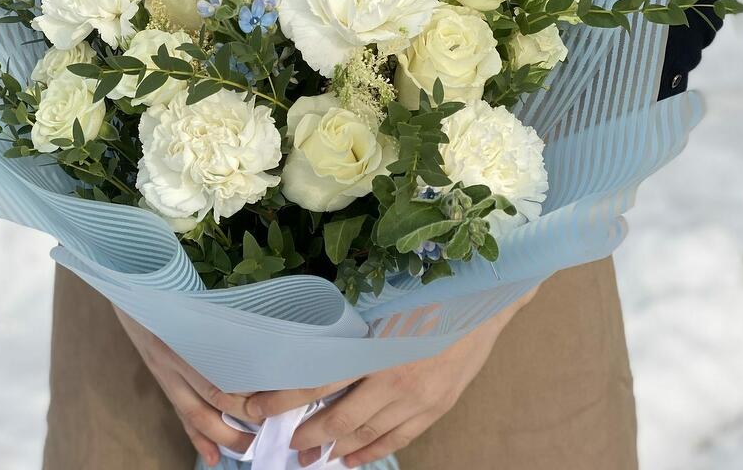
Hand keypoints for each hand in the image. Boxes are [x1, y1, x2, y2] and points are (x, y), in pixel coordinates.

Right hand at [114, 307, 257, 466]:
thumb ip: (219, 323)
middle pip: (208, 402)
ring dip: (219, 435)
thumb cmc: (170, 293)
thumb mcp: (195, 303)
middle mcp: (173, 362)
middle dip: (236, 422)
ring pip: (194, 413)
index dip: (242, 396)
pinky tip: (212, 455)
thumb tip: (255, 341)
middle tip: (266, 431)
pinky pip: (180, 413)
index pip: (216, 380)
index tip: (270, 401)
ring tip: (245, 448)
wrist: (132, 294)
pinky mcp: (163, 380)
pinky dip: (196, 437)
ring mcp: (165, 374)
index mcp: (184, 340)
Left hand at [247, 287, 538, 467]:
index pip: (319, 379)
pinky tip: (353, 459)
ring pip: (367, 433)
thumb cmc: (430, 288)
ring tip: (310, 455)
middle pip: (339, 417)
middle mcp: (394, 377)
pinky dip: (372, 450)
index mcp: (376, 345)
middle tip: (282, 442)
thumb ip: (353, 325)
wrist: (484, 298)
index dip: (286, 397)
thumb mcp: (386, 300)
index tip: (258, 405)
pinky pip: (398, 438)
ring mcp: (418, 397)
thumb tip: (312, 337)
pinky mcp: (437, 406)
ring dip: (335, 448)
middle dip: (306, 432)